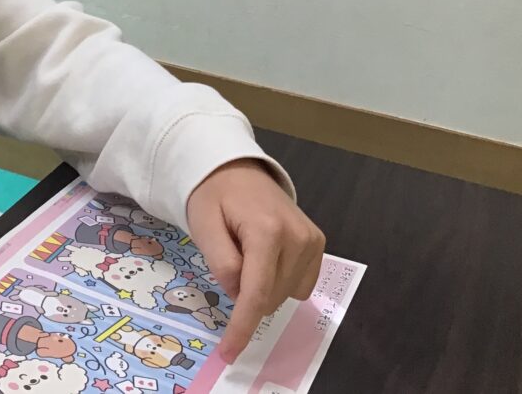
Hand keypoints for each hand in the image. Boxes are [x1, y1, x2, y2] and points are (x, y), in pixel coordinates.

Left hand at [186, 159, 325, 362]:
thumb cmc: (213, 196)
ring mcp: (312, 240)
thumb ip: (222, 264)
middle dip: (246, 295)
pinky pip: (300, 283)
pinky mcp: (318, 242)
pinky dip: (279, 281)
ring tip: (246, 252)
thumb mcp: (204, 227)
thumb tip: (241, 296)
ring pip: (286, 294)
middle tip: (229, 259)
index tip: (229, 352)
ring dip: (262, 288)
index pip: (256, 294)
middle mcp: (298, 237)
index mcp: (267, 232)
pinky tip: (265, 257)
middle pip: (271, 297)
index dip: (242, 327)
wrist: (235, 168)